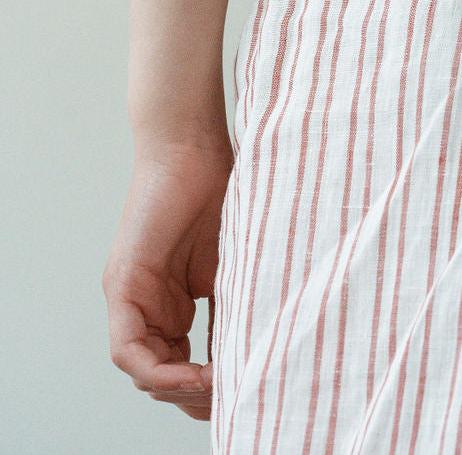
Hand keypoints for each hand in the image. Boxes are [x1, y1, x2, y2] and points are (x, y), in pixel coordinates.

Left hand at [103, 136, 233, 421]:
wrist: (194, 146)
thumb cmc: (220, 191)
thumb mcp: (234, 264)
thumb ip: (235, 307)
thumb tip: (255, 355)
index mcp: (172, 303)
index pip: (181, 365)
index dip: (207, 388)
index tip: (240, 390)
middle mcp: (147, 305)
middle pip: (160, 376)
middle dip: (194, 398)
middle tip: (228, 400)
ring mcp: (131, 298)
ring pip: (142, 370)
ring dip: (178, 389)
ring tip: (215, 388)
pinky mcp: (121, 286)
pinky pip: (128, 350)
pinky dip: (158, 371)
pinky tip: (189, 374)